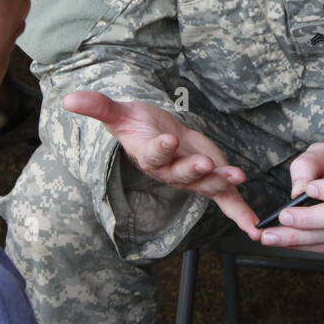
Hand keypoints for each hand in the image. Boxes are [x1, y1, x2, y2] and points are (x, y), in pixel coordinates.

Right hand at [62, 91, 260, 240]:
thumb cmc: (137, 124)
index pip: (153, 153)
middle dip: (194, 170)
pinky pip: (225, 200)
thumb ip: (99, 106)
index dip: (161, 148)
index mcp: (149, 155)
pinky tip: (254, 225)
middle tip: (205, 165)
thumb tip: (69, 99)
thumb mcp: (119, 111)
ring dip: (221, 183)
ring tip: (237, 177)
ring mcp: (192, 178)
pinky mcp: (210, 179)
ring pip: (206, 184)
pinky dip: (240, 212)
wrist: (155, 133)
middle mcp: (170, 171)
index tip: (168, 141)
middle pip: (182, 173)